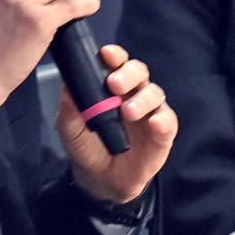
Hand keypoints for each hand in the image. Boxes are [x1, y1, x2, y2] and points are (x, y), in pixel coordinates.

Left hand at [59, 44, 174, 204]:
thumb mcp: (70, 130)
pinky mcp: (163, 133)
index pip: (117, 64)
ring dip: (143, 98)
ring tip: (128, 111)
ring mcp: (149, 112)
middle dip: (128, 73)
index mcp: (112, 87)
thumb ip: (69, 111)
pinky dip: (163, 119)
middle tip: (115, 83)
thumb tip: (67, 89)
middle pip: (139, 72)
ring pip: (154, 93)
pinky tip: (153, 123)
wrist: (100, 180)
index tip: (106, 54)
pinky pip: (168, 120)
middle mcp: (133, 94)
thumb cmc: (87, 147)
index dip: (114, 56)